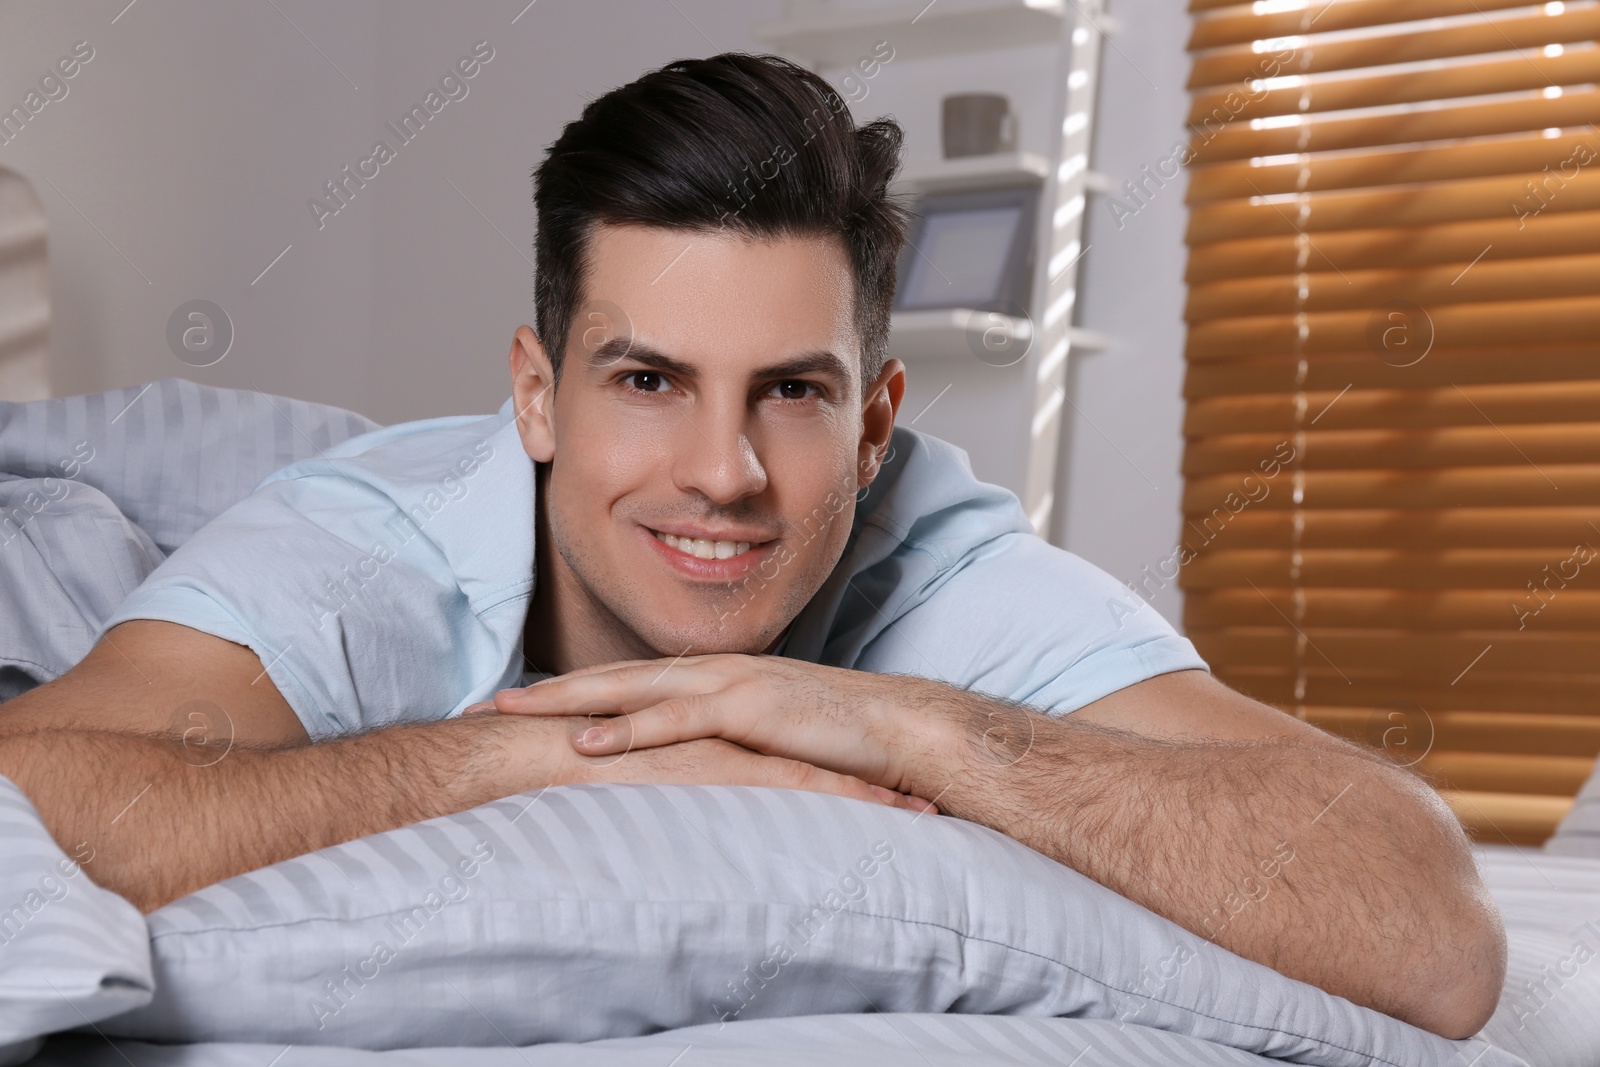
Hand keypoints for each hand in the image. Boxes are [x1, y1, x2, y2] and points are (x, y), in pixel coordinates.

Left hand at [474, 708, 930, 812]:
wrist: (902, 731)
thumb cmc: (840, 744)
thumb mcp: (769, 747)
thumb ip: (726, 754)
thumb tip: (689, 784)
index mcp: (714, 681)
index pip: (628, 685)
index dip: (570, 695)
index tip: (516, 710)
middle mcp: (713, 674)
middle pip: (612, 677)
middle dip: (545, 691)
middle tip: (483, 705)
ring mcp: (730, 685)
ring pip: (631, 688)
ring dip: (567, 701)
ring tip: (510, 712)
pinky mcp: (751, 710)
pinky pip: (677, 721)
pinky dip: (627, 731)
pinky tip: (584, 745)